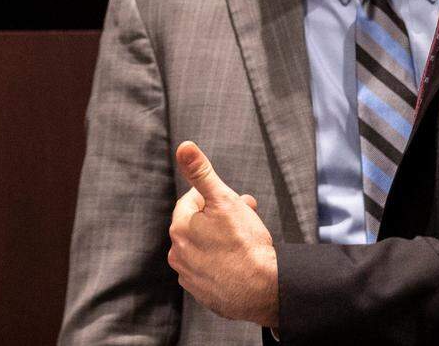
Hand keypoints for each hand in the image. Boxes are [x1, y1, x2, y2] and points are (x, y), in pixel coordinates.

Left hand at [168, 141, 279, 326]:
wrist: (261, 289)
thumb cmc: (245, 243)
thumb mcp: (225, 199)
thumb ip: (202, 173)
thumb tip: (184, 147)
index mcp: (180, 228)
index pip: (192, 199)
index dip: (215, 197)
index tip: (235, 201)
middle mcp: (178, 253)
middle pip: (198, 224)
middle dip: (220, 216)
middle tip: (245, 216)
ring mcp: (189, 275)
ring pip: (203, 246)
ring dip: (220, 238)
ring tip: (244, 239)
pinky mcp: (202, 292)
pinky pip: (208, 268)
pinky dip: (221, 261)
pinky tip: (239, 261)